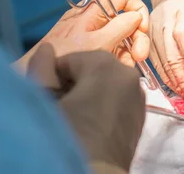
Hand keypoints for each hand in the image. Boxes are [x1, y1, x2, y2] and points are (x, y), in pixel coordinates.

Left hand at [15, 0, 149, 70]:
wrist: (38, 79)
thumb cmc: (64, 59)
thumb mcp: (98, 43)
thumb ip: (120, 27)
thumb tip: (136, 17)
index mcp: (93, 9)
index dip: (138, 10)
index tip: (142, 30)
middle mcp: (94, 18)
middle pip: (127, 19)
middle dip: (136, 37)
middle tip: (138, 57)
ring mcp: (93, 33)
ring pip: (122, 37)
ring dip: (127, 53)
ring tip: (124, 67)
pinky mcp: (91, 49)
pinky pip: (112, 49)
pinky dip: (117, 59)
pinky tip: (115, 70)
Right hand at [27, 44, 145, 171]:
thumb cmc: (68, 135)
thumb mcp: (45, 101)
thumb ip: (42, 70)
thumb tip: (46, 48)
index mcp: (104, 63)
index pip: (67, 61)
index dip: (53, 80)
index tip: (49, 101)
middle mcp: (127, 73)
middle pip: (89, 70)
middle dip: (72, 86)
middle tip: (62, 110)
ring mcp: (138, 94)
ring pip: (104, 85)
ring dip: (88, 96)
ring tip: (76, 120)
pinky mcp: (141, 115)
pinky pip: (117, 100)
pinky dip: (104, 107)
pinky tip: (92, 126)